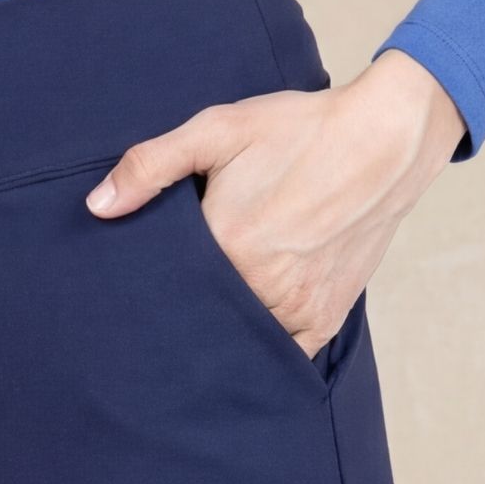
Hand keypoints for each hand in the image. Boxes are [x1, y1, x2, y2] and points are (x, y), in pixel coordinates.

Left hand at [85, 48, 467, 359]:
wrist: (386, 138)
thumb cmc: (300, 129)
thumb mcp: (218, 128)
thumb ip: (152, 165)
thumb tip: (98, 207)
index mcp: (227, 246)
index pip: (167, 288)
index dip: (149, 286)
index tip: (134, 286)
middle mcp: (262, 287)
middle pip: (202, 317)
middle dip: (182, 313)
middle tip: (165, 304)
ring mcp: (297, 308)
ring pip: (240, 341)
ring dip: (221, 333)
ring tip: (203, 316)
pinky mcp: (326, 317)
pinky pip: (284, 354)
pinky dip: (264, 350)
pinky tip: (245, 336)